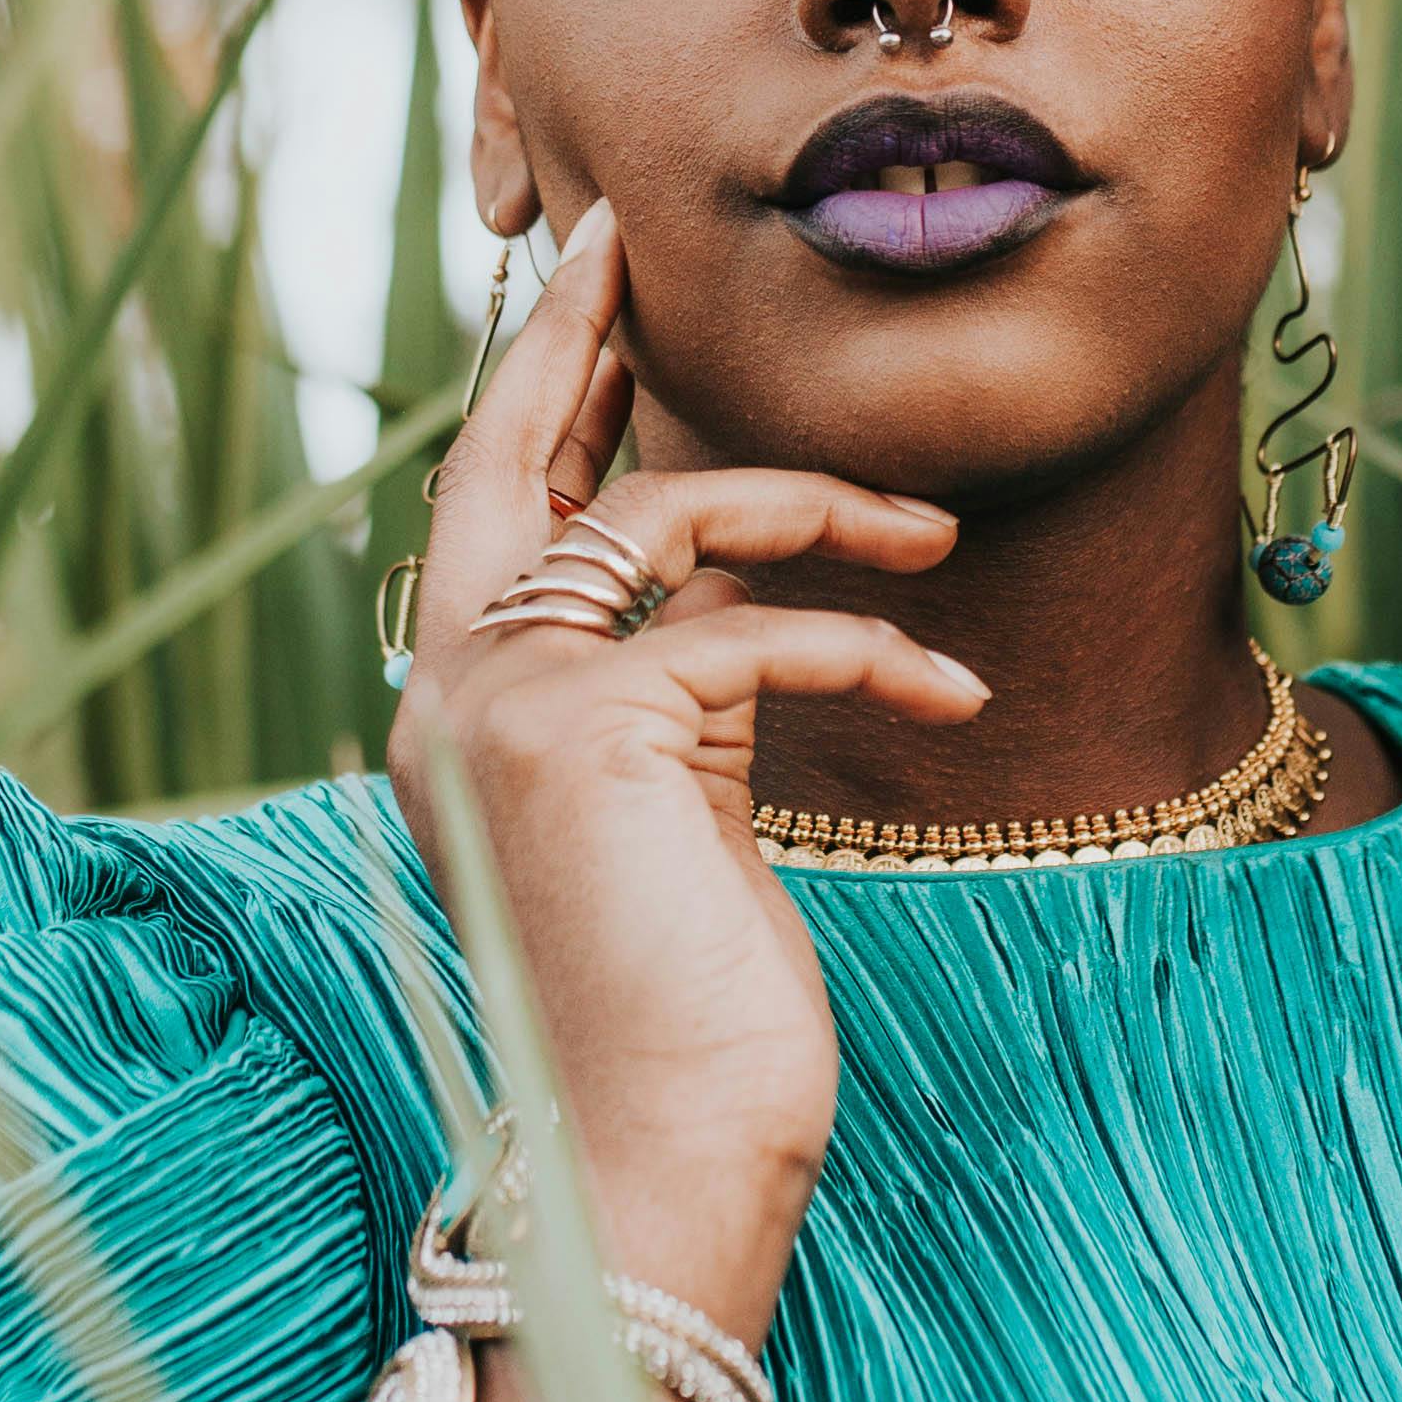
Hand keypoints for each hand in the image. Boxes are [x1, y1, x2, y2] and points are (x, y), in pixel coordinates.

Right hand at [388, 200, 981, 1324]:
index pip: (489, 509)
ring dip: (820, 506)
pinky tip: (951, 684)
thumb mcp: (666, 818)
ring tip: (930, 542)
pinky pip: (760, 625)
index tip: (589, 281)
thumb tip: (716, 598)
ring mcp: (504, 704)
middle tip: (637, 243)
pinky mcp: (593, 728)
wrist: (652, 1159)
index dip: (536, 388)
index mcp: (454, 715)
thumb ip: (659, 701)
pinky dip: (870, 641)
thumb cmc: (677, 1018)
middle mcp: (449, 695)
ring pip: (669, 514)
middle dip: (579, 336)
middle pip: (513, 457)